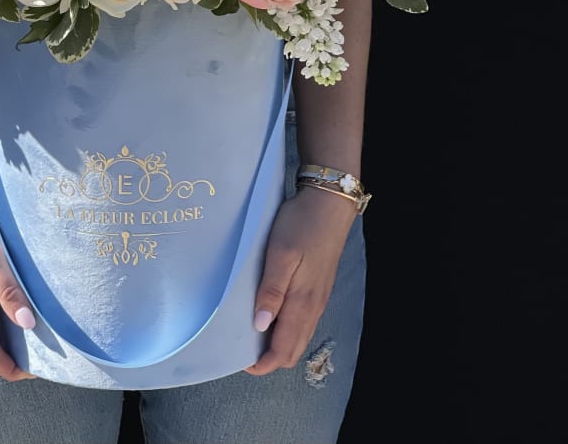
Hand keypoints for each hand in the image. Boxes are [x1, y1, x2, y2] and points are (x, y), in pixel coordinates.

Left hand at [245, 186, 355, 375]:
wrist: (329, 204)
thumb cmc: (302, 225)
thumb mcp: (281, 255)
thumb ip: (272, 292)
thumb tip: (260, 325)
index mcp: (302, 303)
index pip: (284, 351)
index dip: (262, 364)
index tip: (238, 359)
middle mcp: (313, 308)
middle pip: (291, 350)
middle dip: (268, 358)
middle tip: (240, 346)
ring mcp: (317, 299)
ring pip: (297, 337)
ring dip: (276, 342)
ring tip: (250, 330)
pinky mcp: (317, 288)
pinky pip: (302, 321)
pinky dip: (285, 327)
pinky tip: (269, 311)